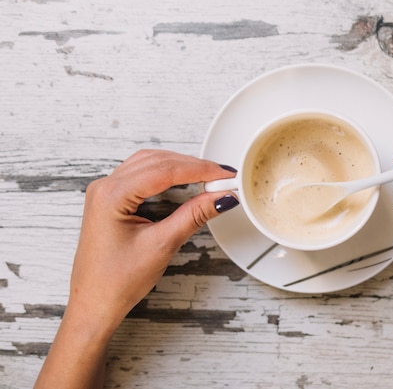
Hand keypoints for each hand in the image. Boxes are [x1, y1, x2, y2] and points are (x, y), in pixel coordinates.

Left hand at [70, 149, 237, 326]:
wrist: (95, 303)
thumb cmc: (116, 281)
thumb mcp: (162, 245)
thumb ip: (193, 216)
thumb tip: (220, 198)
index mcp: (111, 196)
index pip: (165, 170)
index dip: (200, 170)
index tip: (224, 174)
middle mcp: (105, 188)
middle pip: (157, 161)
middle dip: (193, 166)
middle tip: (222, 178)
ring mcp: (105, 192)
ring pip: (149, 163)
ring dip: (180, 166)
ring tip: (208, 178)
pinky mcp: (111, 199)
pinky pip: (142, 174)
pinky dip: (166, 174)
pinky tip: (184, 181)